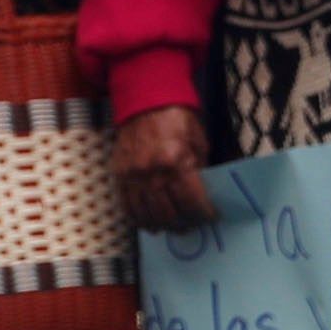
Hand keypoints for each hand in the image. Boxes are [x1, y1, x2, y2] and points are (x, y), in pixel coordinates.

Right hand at [114, 103, 211, 230]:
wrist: (145, 101)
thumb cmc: (177, 119)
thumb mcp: (198, 142)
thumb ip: (200, 170)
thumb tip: (205, 195)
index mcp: (175, 161)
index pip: (191, 200)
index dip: (203, 214)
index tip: (211, 217)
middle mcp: (151, 171)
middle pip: (169, 213)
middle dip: (185, 223)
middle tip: (193, 226)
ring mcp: (132, 175)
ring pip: (148, 214)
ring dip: (164, 226)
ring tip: (175, 228)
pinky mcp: (120, 175)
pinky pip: (128, 206)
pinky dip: (140, 220)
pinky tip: (151, 224)